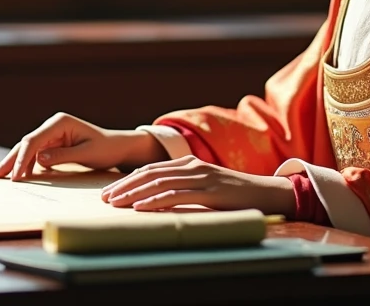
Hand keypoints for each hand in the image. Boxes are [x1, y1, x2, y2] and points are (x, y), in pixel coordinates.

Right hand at [0, 113, 167, 180]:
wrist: (117, 146)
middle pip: (26, 143)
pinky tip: (18, 175)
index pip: (34, 141)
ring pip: (28, 149)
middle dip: (11, 160)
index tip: (15, 177)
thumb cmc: (106, 148)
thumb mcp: (86, 154)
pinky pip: (36, 154)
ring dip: (15, 162)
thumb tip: (39, 159)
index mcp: (60, 122)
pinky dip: (26, 164)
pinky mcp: (54, 143)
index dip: (22, 159)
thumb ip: (63, 156)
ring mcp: (52, 134)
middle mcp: (53, 125)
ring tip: (0, 177)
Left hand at [100, 156, 295, 215]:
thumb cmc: (232, 193)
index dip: (127, 180)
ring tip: (116, 203)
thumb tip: (155, 199)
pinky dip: (157, 201)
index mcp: (188, 162)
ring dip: (134, 194)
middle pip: (150, 174)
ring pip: (159, 183)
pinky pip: (178, 195)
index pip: (150, 168)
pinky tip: (142, 208)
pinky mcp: (209, 191)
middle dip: (124, 186)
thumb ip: (183, 186)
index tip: (109, 191)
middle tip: (105, 198)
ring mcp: (201, 177)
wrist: (264, 192)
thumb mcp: (204, 186)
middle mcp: (192, 166)